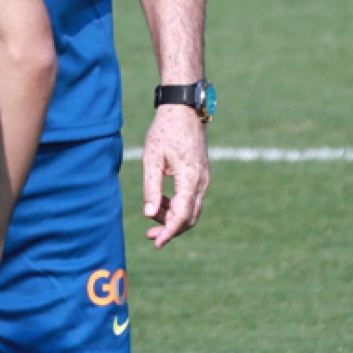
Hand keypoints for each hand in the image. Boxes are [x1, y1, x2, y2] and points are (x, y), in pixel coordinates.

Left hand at [142, 103, 208, 248]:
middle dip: (171, 229)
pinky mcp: (201, 173)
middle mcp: (201, 181)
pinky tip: (162, 204)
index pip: (182, 216)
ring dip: (173, 218)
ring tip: (151, 217)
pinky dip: (178, 206)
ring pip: (192, 209)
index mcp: (190, 179)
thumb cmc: (165, 130)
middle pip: (190, 217)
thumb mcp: (152, 159)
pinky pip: (192, 198)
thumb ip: (151, 188)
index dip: (169, 232)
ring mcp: (203, 177)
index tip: (156, 244)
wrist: (184, 108)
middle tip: (150, 236)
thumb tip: (149, 214)